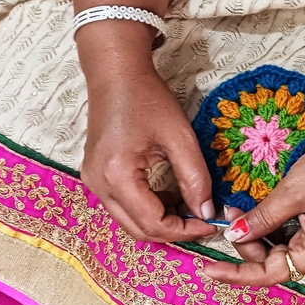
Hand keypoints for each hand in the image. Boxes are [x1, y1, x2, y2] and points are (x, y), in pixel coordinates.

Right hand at [80, 27, 214, 241]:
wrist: (116, 73)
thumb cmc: (147, 98)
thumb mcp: (180, 137)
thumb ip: (195, 178)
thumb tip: (206, 212)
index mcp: (117, 176)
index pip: (153, 224)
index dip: (185, 231)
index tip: (211, 224)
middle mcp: (98, 185)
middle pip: (139, 230)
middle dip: (174, 231)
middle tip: (203, 221)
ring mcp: (94, 182)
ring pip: (131, 221)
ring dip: (162, 221)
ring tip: (191, 206)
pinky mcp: (97, 177)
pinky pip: (124, 206)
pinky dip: (149, 208)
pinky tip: (171, 196)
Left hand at [203, 122, 304, 285]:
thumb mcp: (292, 193)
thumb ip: (261, 219)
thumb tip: (234, 236)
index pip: (268, 273)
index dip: (236, 272)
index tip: (208, 268)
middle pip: (272, 261)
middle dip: (247, 242)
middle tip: (229, 215)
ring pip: (278, 247)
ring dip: (256, 231)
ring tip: (237, 208)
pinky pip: (288, 233)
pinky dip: (269, 224)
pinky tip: (255, 209)